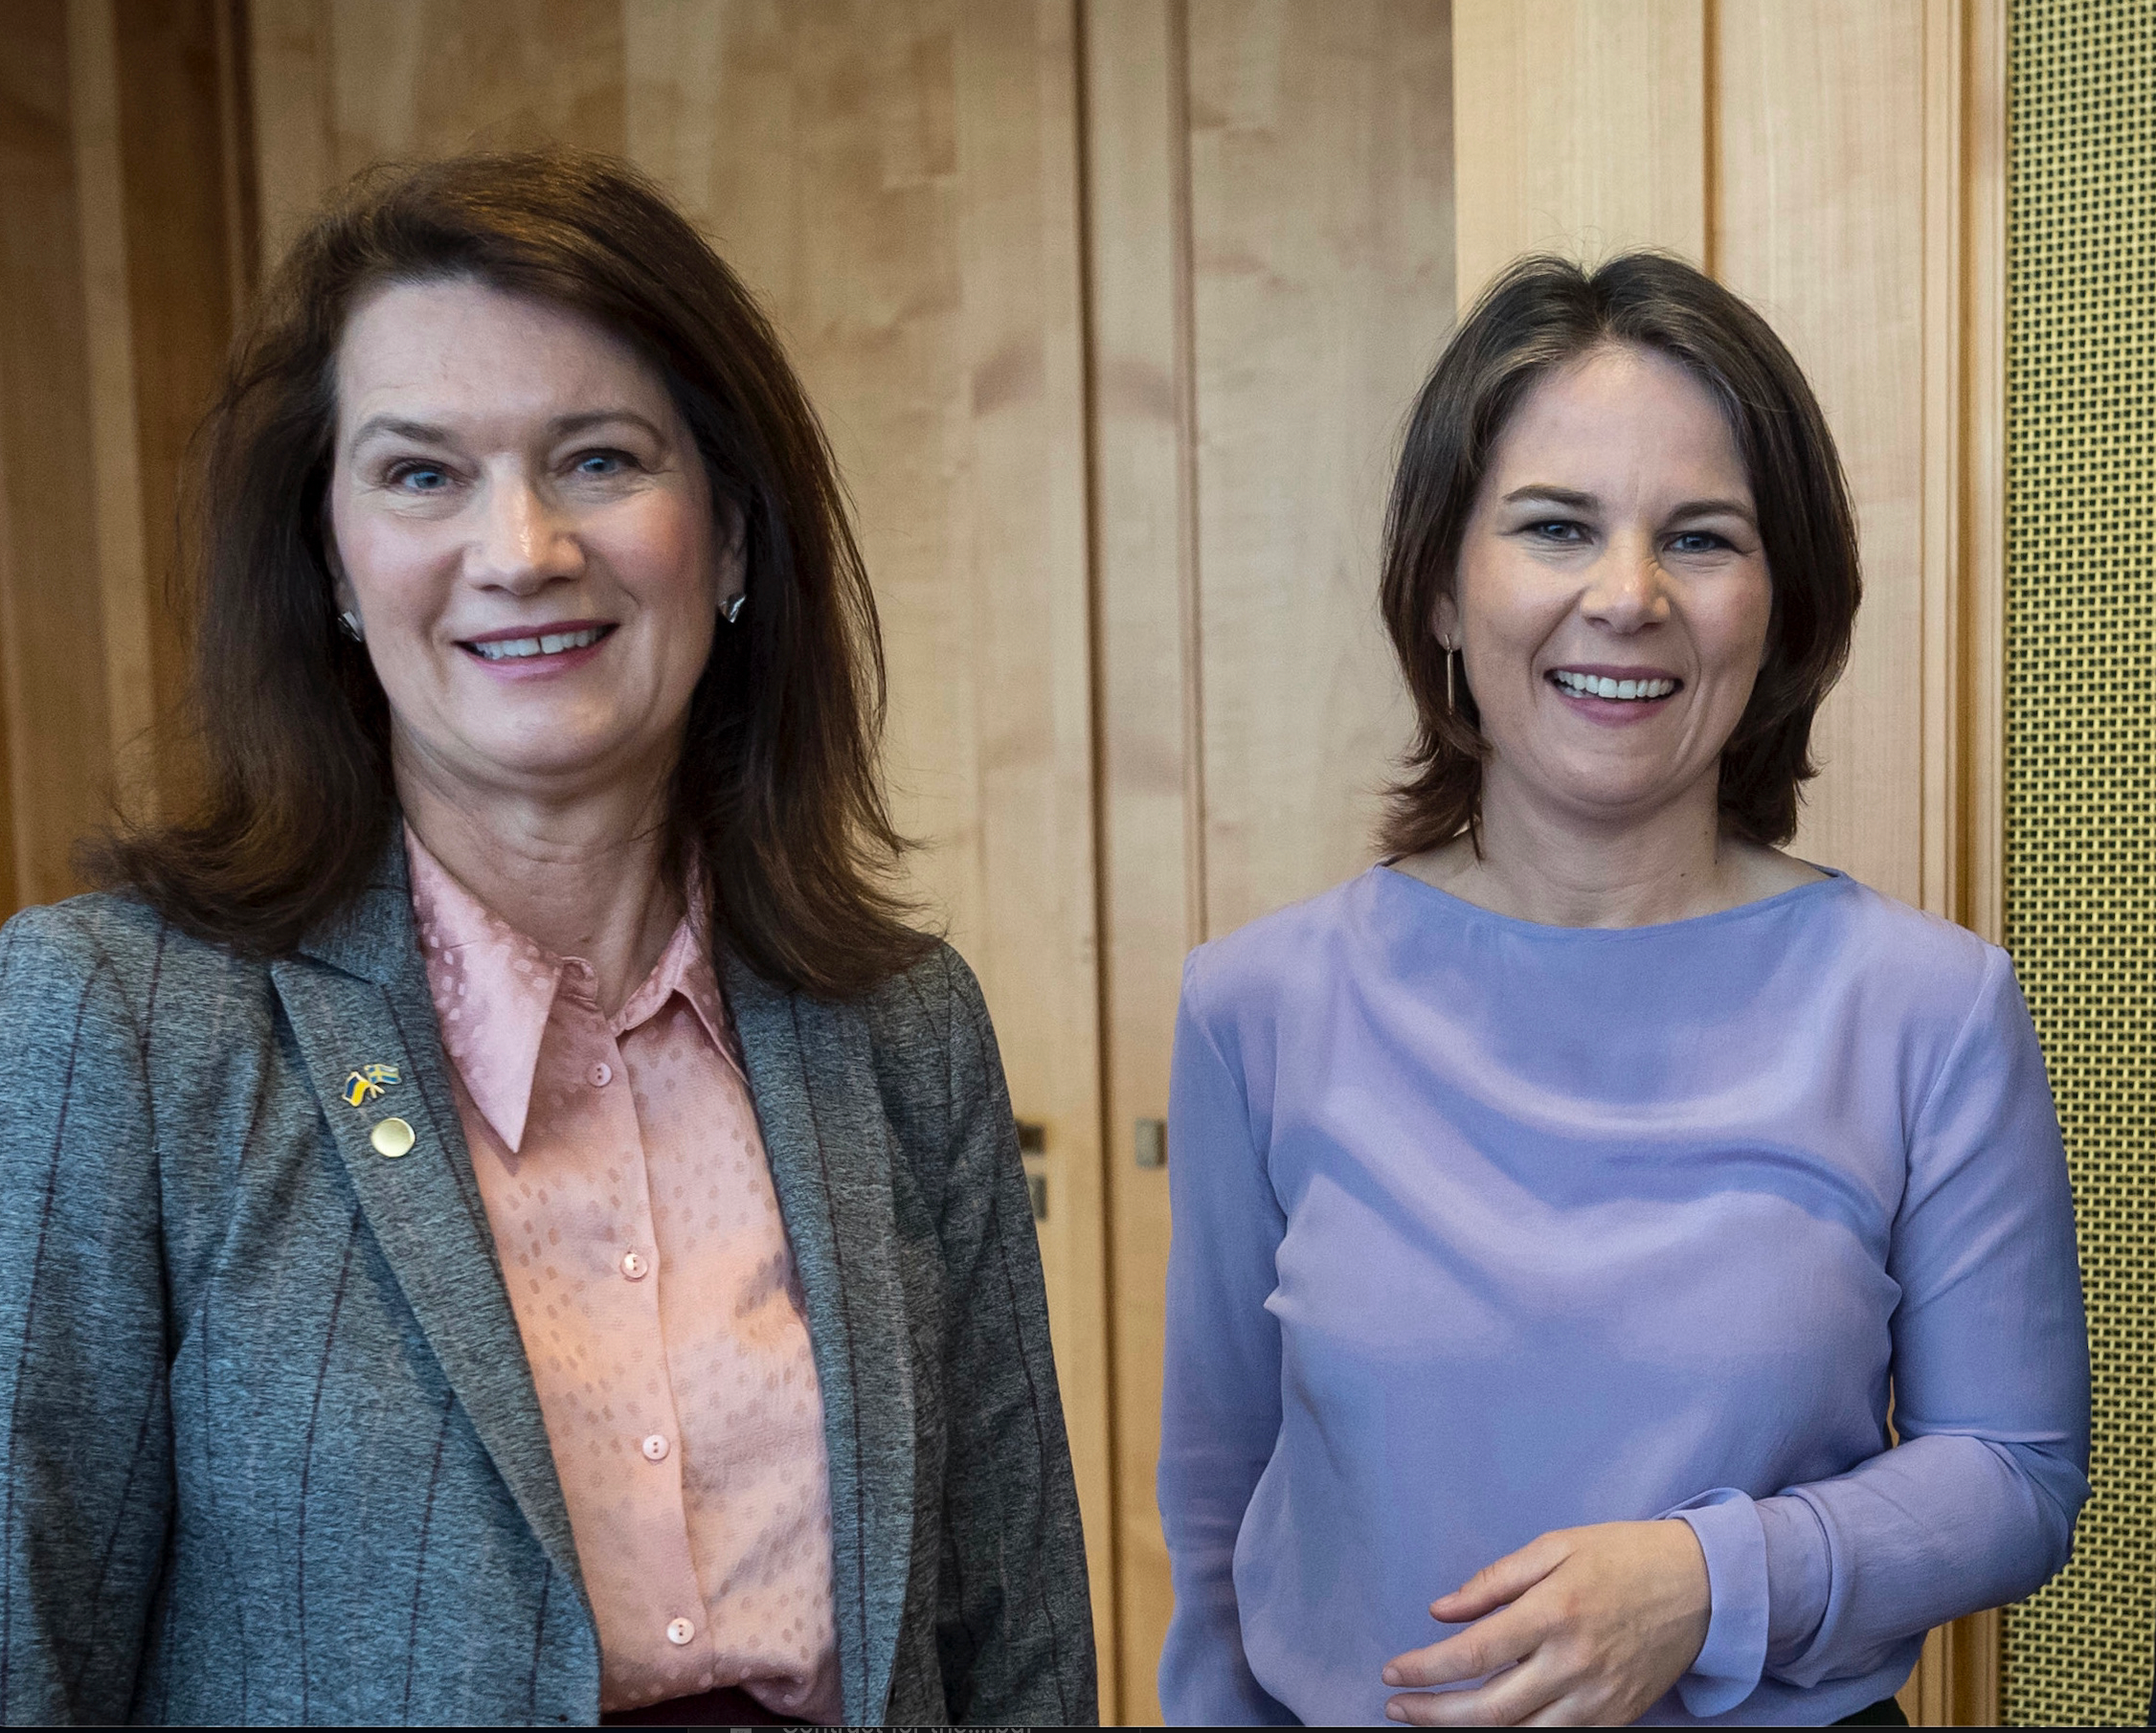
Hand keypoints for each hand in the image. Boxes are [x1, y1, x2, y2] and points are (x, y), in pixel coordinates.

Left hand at [1380, 1519, 1710, 1725]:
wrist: (1701, 1586)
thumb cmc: (1621, 1556)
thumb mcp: (1555, 1546)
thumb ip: (1494, 1580)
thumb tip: (1441, 1610)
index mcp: (1554, 1612)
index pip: (1473, 1654)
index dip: (1426, 1669)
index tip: (1392, 1673)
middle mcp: (1574, 1663)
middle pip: (1489, 1709)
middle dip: (1433, 1714)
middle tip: (1396, 1707)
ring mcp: (1598, 1698)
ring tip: (1429, 1722)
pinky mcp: (1616, 1717)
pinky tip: (1486, 1728)